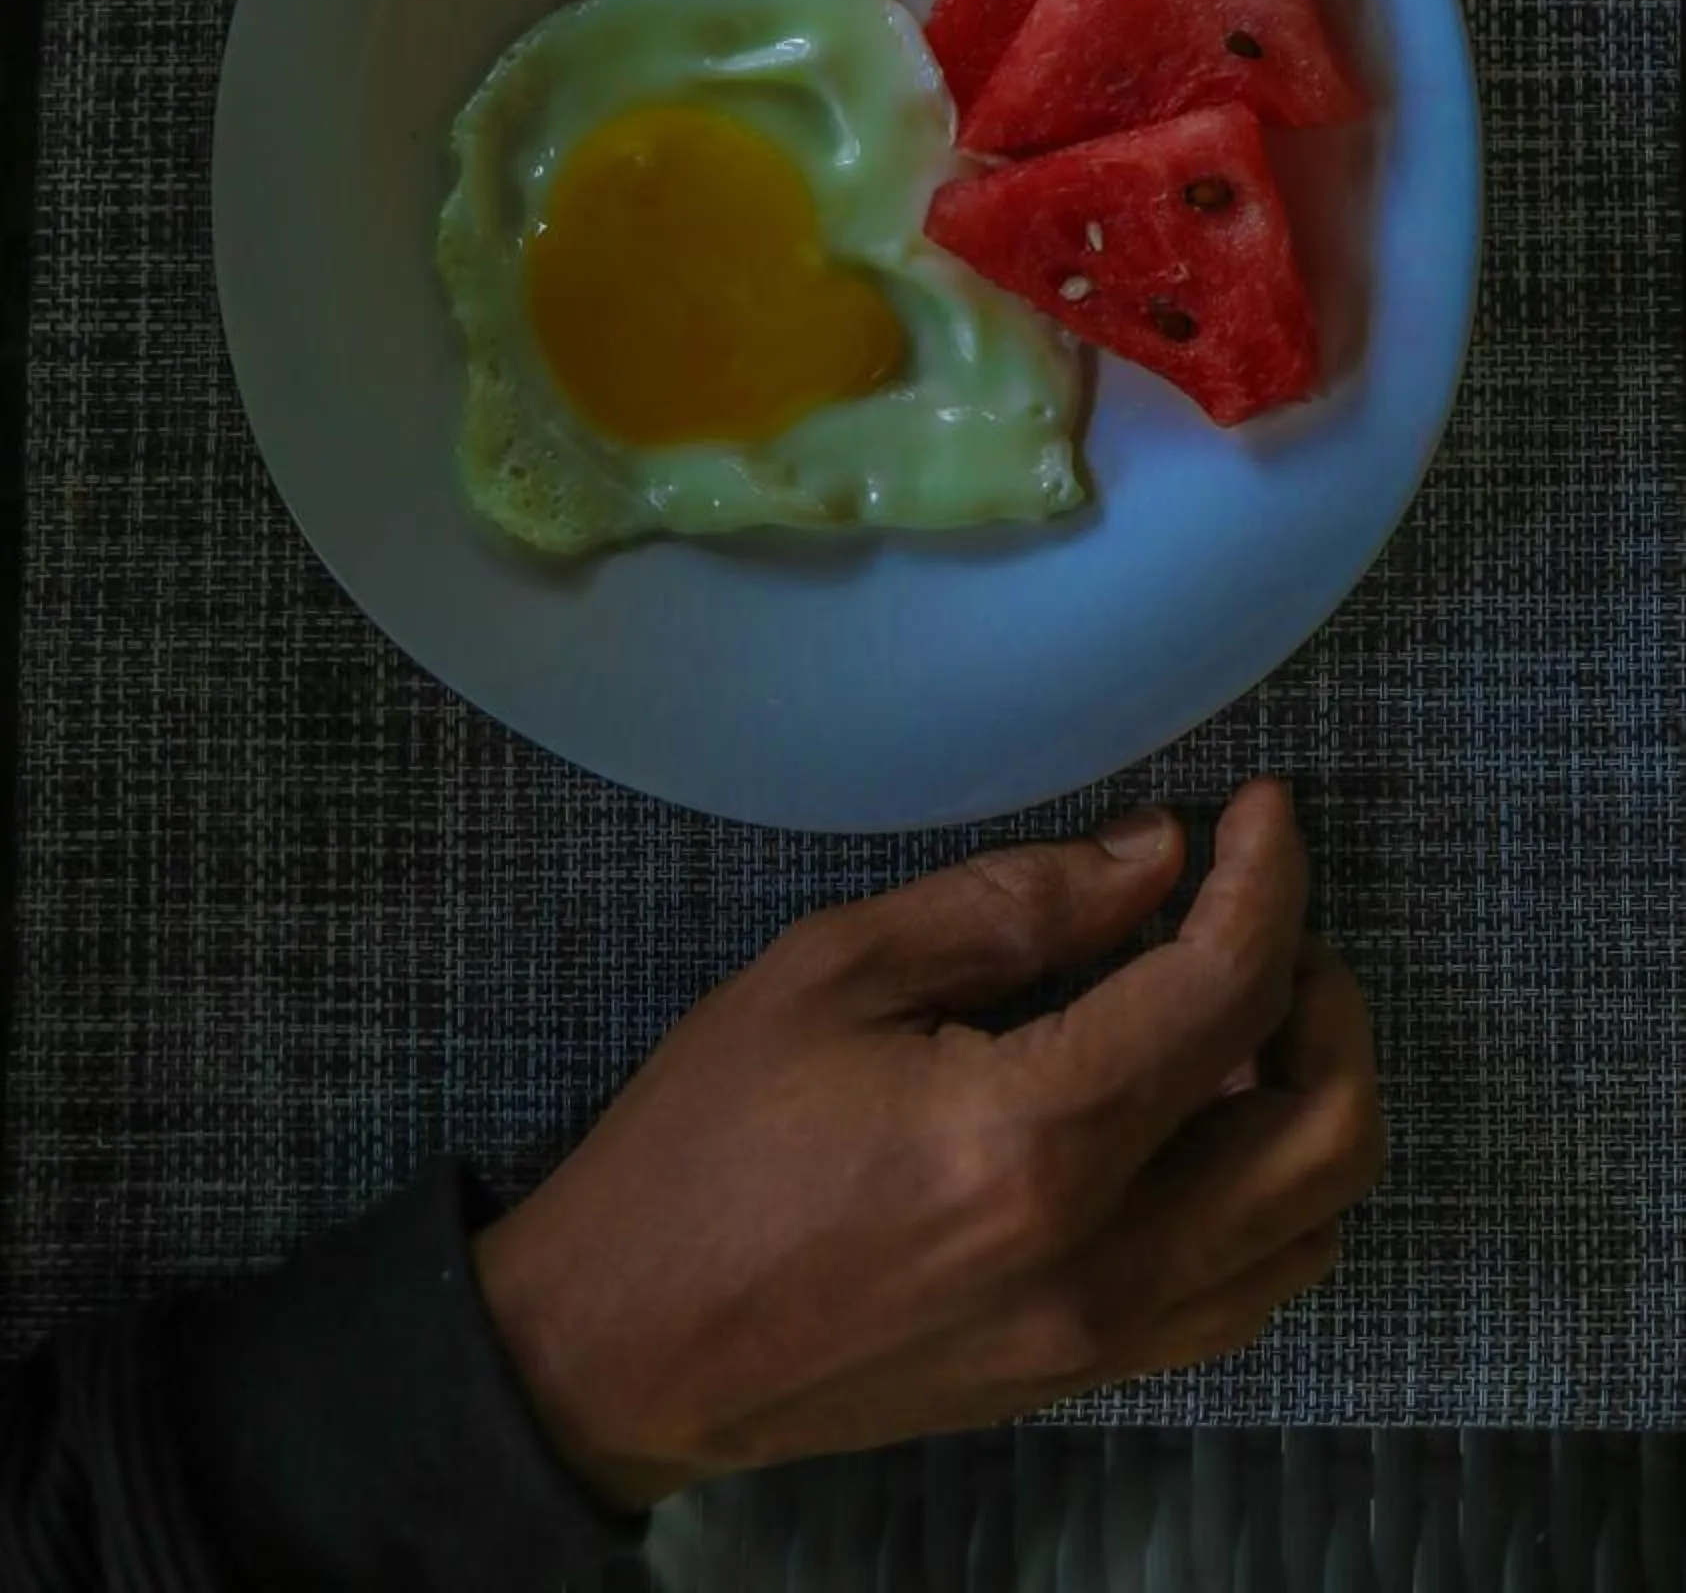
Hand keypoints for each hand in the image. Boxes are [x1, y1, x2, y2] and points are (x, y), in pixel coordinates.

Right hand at [475, 780, 1380, 1504]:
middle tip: (1257, 910)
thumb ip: (1012, 906)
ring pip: (1312, 1217)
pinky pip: (1250, 1288)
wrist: (622, 1345)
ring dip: (1311, 1092)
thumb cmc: (703, 1146)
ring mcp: (1101, 1338)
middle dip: (1322, 987)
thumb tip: (1155, 857)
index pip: (1228, 987)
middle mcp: (1097, 1256)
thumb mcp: (832, 971)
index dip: (1270, 877)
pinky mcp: (1085, 1377)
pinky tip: (1199, 1116)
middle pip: (1326, 1120)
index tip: (1261, 812)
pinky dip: (1272, 1191)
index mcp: (1029, 1139)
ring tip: (1233, 1009)